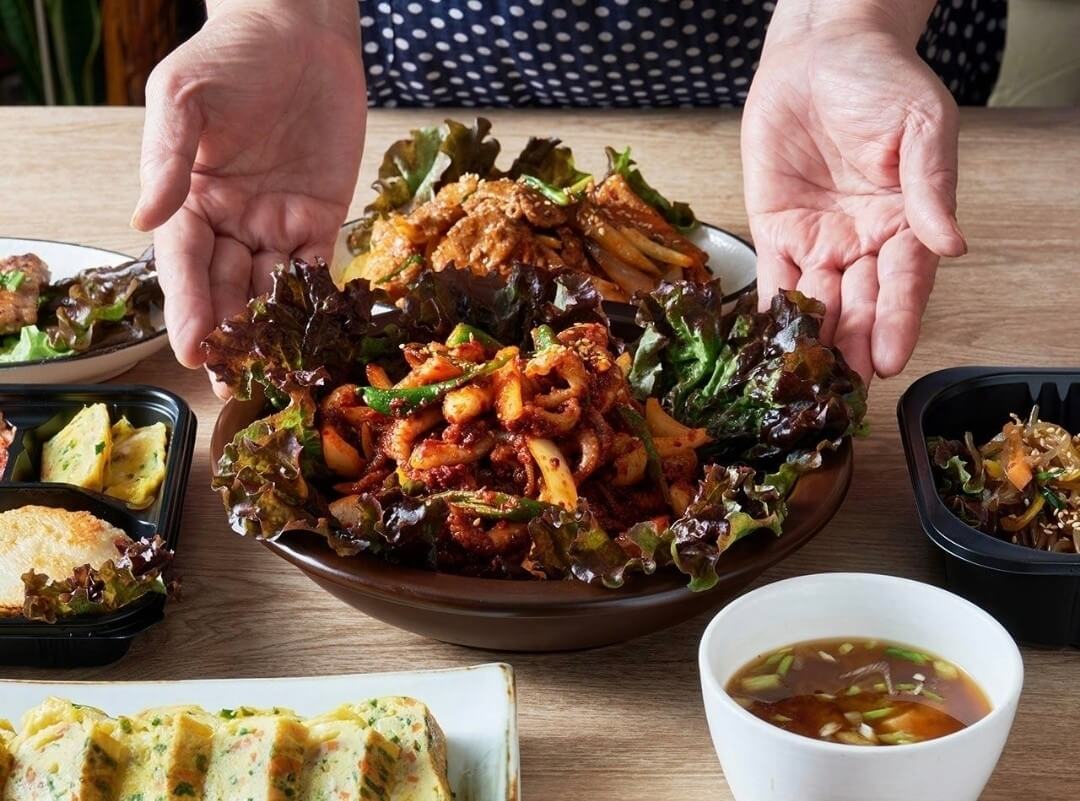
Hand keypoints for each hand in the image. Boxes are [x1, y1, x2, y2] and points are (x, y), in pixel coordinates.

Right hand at [132, 0, 365, 383]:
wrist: (298, 34)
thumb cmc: (229, 57)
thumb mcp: (184, 97)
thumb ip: (168, 157)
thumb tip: (143, 219)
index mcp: (189, 200)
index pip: (185, 264)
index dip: (187, 308)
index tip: (190, 350)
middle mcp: (231, 222)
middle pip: (226, 288)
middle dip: (229, 337)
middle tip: (234, 385)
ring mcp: (277, 224)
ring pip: (272, 289)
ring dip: (273, 333)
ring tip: (278, 375)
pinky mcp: (321, 219)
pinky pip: (319, 269)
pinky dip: (319, 304)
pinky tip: (321, 338)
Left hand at [742, 20, 965, 381]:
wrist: (819, 53)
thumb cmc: (881, 81)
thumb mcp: (921, 126)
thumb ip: (930, 187)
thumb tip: (952, 244)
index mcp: (906, 222)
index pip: (906, 282)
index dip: (899, 321)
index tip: (893, 359)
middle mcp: (864, 240)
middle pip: (861, 303)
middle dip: (855, 345)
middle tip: (846, 388)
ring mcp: (818, 240)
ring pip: (818, 301)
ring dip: (814, 340)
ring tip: (808, 380)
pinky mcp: (775, 230)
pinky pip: (773, 279)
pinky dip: (770, 313)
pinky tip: (768, 347)